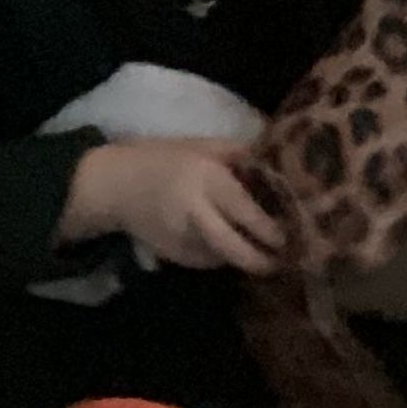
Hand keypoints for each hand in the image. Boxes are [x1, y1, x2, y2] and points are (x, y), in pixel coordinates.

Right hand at [73, 139, 281, 273]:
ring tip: (266, 254)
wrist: (114, 186)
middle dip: (263, 261)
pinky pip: (209, 261)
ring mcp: (183, 240)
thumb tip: (282, 162)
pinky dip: (224, 256)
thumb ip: (241, 155)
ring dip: (245, 258)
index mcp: (206, 180)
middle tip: (283, 260)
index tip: (291, 235)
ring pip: (225, 258)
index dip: (271, 230)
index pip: (245, 212)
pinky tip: (231, 245)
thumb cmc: (164, 158)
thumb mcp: (203, 146)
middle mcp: (195, 213)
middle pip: (235, 249)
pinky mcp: (175, 257)